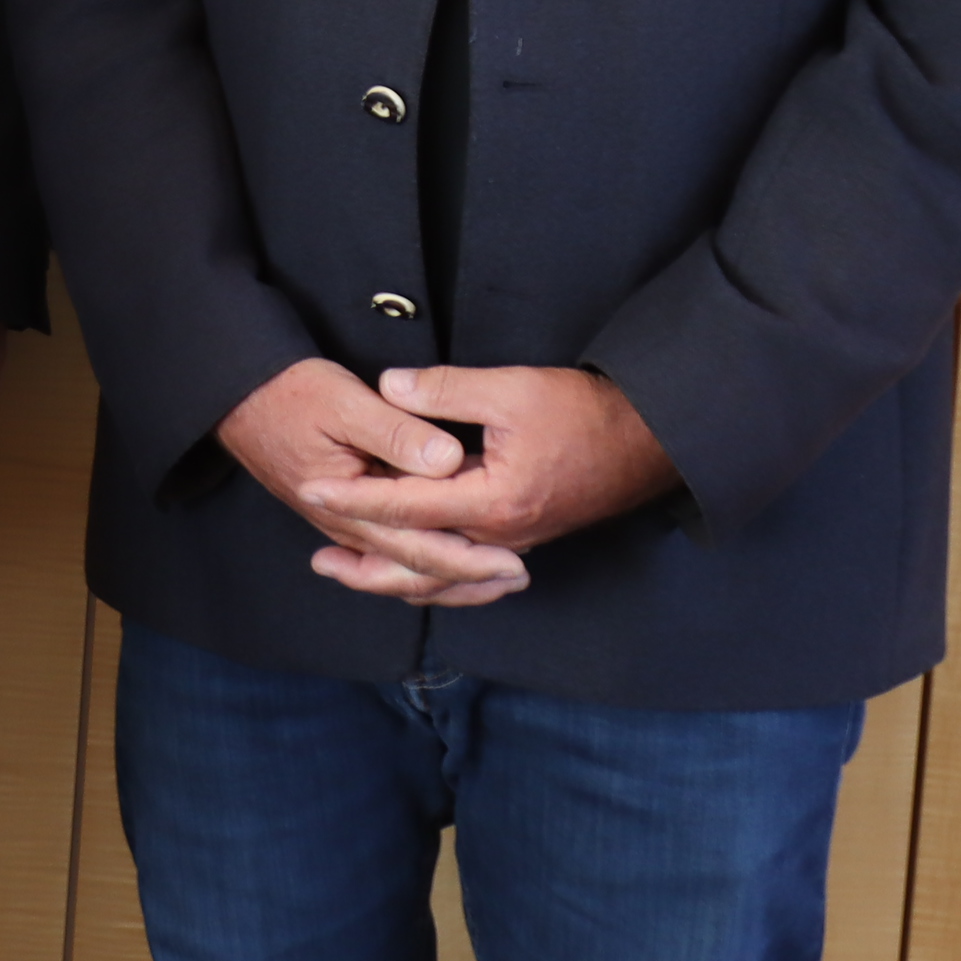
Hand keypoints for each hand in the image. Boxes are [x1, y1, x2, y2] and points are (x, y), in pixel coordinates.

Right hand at [216, 358, 530, 607]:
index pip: (418, 545)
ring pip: (400, 570)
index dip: (469, 557)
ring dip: (448, 580)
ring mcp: (342, 527)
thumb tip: (447, 460)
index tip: (512, 559)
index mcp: (350, 503)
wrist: (236, 398)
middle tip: (518, 578)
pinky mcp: (342, 518)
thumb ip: (396, 432)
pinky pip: (386, 557)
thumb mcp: (343, 401)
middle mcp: (346, 527)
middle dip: (469, 579)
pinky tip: (443, 569)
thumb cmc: (288, 392)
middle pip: (415, 568)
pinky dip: (419, 570)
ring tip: (494, 582)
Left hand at [298, 365, 678, 565]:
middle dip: (366, 562)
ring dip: (394, 575)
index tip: (312, 488)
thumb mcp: (510, 389)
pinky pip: (466, 568)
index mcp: (492, 501)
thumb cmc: (583, 412)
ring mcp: (513, 542)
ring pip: (444, 574)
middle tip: (317, 559)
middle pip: (420, 560)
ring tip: (349, 571)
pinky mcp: (521, 537)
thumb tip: (387, 386)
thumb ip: (443, 390)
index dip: (355, 496)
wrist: (648, 440)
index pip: (406, 505)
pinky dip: (431, 572)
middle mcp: (500, 535)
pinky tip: (408, 567)